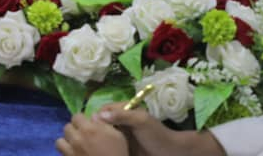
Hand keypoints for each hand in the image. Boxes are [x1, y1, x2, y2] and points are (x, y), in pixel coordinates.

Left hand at [56, 113, 127, 155]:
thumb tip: (93, 116)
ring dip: (66, 141)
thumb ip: (104, 124)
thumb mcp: (117, 136)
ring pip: (60, 141)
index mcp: (89, 129)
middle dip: (74, 129)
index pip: (76, 116)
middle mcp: (76, 139)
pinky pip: (61, 153)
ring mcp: (70, 152)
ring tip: (74, 145)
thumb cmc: (118, 154)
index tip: (86, 124)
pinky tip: (74, 154)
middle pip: (67, 127)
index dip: (81, 119)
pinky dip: (65, 152)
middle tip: (81, 135)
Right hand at [95, 104, 220, 155]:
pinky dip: (104, 147)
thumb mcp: (141, 121)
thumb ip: (122, 115)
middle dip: (95, 128)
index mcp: (126, 111)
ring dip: (99, 139)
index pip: (104, 110)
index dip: (97, 117)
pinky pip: (110, 145)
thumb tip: (99, 115)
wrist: (172, 154)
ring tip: (94, 146)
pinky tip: (101, 151)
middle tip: (91, 138)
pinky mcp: (123, 147)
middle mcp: (122, 121)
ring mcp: (122, 135)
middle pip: (102, 122)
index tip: (91, 127)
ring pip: (104, 134)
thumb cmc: (158, 135)